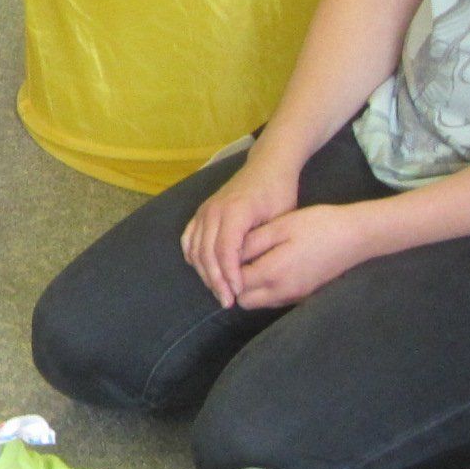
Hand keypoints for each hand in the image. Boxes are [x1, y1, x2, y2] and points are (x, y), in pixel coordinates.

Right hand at [181, 155, 300, 308]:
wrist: (268, 166)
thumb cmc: (279, 193)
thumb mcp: (280, 218)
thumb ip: (264, 243)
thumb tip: (255, 271)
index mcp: (235, 211)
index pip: (225, 250)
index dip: (229, 275)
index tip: (238, 293)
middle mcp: (214, 210)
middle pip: (206, 253)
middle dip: (216, 281)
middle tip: (227, 302)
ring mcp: (205, 210)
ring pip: (196, 248)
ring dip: (204, 273)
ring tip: (218, 291)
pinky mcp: (202, 212)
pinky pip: (189, 238)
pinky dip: (192, 256)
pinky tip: (201, 270)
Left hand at [233, 204, 381, 308]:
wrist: (355, 236)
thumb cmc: (317, 226)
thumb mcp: (280, 227)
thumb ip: (252, 243)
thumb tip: (229, 254)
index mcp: (273, 273)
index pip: (236, 282)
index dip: (227, 269)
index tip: (227, 250)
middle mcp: (282, 292)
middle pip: (244, 299)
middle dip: (235, 283)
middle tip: (237, 258)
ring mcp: (294, 297)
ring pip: (259, 302)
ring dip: (250, 288)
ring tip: (252, 261)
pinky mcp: (303, 296)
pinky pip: (274, 300)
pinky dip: (265, 289)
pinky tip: (269, 266)